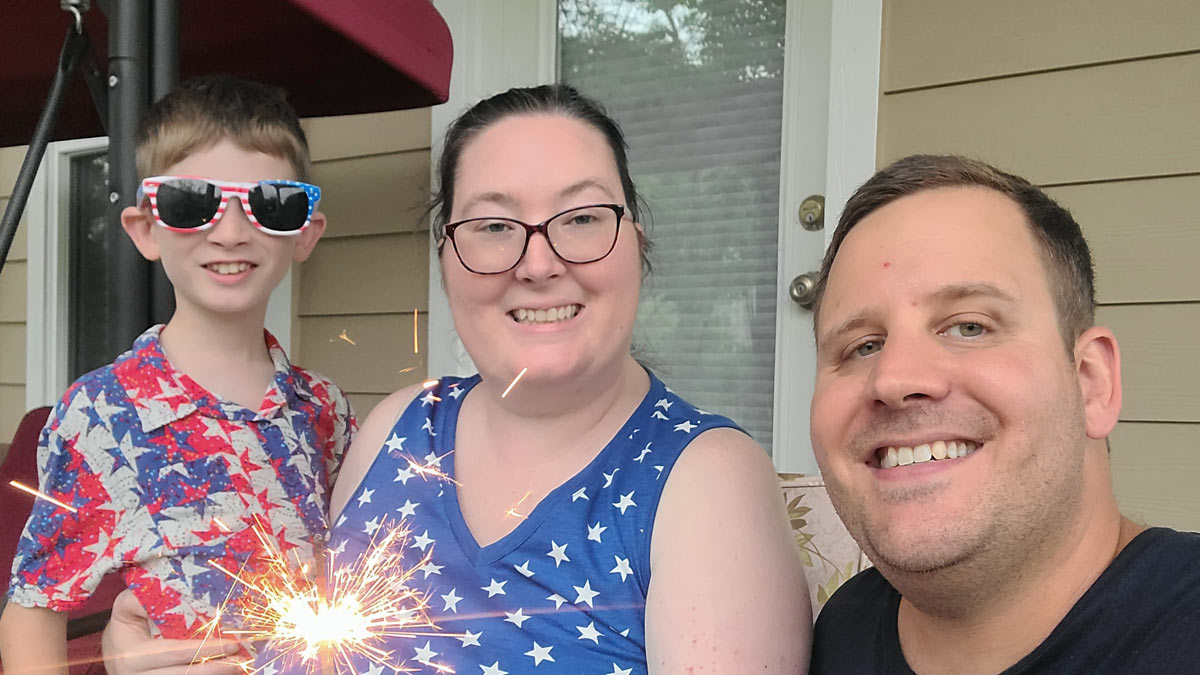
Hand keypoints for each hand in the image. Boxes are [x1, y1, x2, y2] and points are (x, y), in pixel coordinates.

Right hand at [102, 589, 242, 674]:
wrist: (113, 652)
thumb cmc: (125, 626)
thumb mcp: (126, 608)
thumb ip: (141, 598)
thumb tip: (172, 590)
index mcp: (132, 655)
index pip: (174, 652)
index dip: (204, 648)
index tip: (231, 643)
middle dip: (216, 667)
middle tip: (241, 657)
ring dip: (215, 674)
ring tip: (239, 665)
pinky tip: (224, 670)